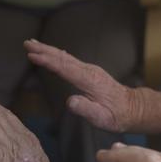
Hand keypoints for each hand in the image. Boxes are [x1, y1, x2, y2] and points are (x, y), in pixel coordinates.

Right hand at [24, 39, 139, 132]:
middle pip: (63, 58)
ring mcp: (91, 70)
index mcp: (89, 81)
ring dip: (49, 50)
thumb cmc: (117, 115)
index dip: (47, 61)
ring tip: (33, 43)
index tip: (31, 55)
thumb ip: (86, 109)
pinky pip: (70, 61)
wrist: (133, 108)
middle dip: (44, 50)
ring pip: (66, 57)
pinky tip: (52, 53)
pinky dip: (58, 55)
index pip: (64, 68)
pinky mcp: (91, 72)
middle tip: (26, 43)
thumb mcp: (102, 118)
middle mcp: (89, 71)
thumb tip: (70, 101)